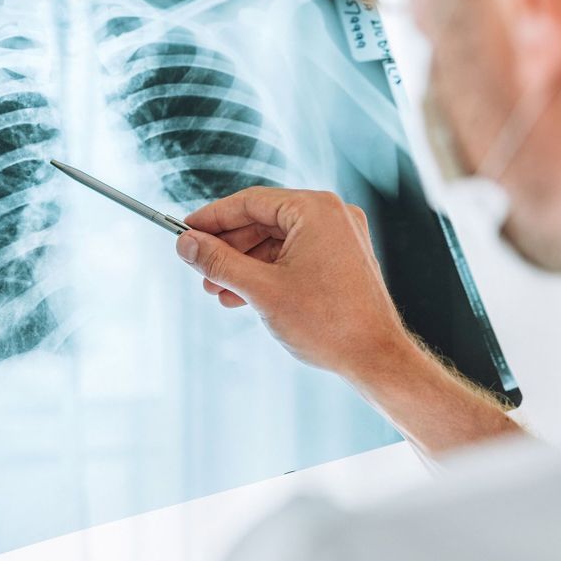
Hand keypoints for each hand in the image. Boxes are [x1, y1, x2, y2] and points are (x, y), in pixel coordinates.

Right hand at [174, 188, 413, 382]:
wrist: (375, 359)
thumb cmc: (327, 323)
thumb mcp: (260, 289)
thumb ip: (219, 262)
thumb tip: (185, 245)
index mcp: (315, 210)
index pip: (250, 202)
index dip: (213, 218)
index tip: (185, 232)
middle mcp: (331, 216)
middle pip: (263, 221)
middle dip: (228, 248)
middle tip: (198, 267)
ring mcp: (340, 238)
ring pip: (276, 242)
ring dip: (244, 264)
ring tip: (216, 289)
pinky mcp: (342, 260)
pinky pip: (294, 256)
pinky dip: (267, 273)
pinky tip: (241, 296)